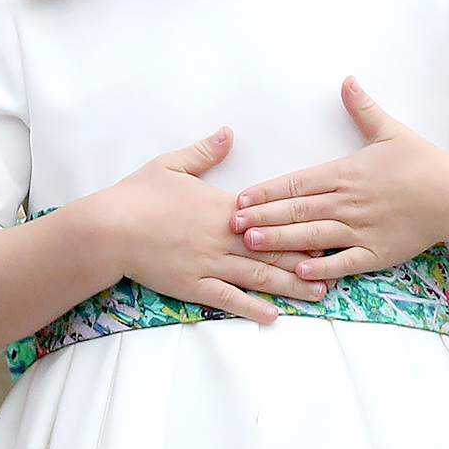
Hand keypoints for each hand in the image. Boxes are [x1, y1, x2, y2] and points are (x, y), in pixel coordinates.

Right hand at [97, 128, 326, 323]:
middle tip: (340, 267)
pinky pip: (228, 299)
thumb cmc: (137, 195)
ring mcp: (210, 263)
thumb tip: (228, 132)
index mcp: (223, 208)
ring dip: (291, 286)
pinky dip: (252, 308)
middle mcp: (223, 237)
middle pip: (274, 250)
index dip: (302, 225)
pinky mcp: (193, 286)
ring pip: (258, 277)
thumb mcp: (171, 164)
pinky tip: (273, 316)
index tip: (329, 228)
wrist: (108, 228)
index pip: (272, 217)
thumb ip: (204, 151)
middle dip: (309, 260)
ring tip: (320, 294)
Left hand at [232, 77, 448, 280]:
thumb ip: (363, 108)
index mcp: (346, 173)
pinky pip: (344, 262)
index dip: (267, 191)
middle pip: (297, 210)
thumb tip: (347, 80)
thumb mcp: (391, 131)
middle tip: (231, 224)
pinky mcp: (376, 252)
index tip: (241, 197)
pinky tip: (299, 271)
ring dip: (280, 240)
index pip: (297, 183)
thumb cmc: (423, 163)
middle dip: (262, 216)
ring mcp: (361, 229)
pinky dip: (321, 267)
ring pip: (312, 235)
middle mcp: (348, 202)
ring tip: (252, 244)